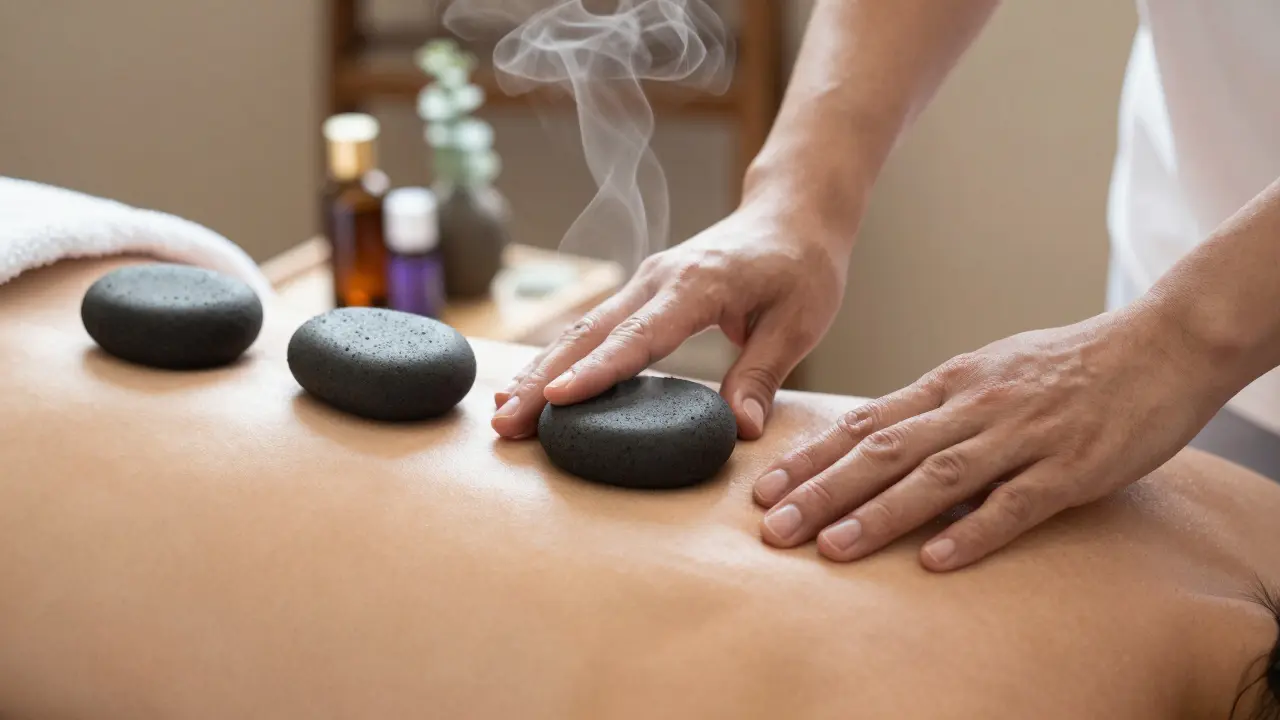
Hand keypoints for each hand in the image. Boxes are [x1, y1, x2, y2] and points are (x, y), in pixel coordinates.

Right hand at [492, 201, 850, 439]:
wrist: (792, 214)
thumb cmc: (802, 265)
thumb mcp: (799, 322)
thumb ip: (763, 374)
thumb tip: (741, 431)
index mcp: (698, 284)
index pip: (640, 335)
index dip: (598, 370)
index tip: (559, 399)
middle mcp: (659, 278)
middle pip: (590, 332)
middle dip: (544, 379)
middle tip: (506, 423)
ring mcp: (644, 281)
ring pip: (581, 329)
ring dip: (540, 371)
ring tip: (504, 413)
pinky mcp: (641, 291)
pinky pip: (593, 327)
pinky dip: (560, 359)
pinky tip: (534, 389)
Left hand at [752, 307, 1224, 570]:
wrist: (1161, 345)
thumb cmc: (1069, 364)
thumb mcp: (989, 372)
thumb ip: (937, 408)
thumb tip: (880, 441)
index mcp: (951, 384)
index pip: (865, 422)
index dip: (812, 457)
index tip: (765, 488)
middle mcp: (974, 406)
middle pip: (885, 451)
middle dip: (824, 490)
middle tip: (774, 527)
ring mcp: (1021, 435)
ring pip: (937, 476)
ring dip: (880, 514)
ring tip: (832, 548)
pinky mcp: (1070, 467)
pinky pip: (1014, 503)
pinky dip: (972, 530)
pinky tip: (935, 560)